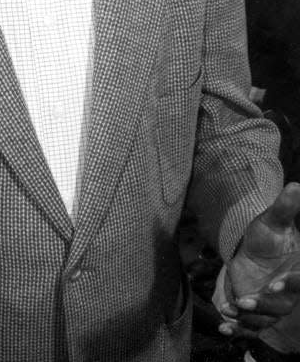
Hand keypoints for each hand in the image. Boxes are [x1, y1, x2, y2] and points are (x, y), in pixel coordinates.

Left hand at [219, 183, 299, 346]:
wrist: (251, 250)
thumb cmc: (266, 236)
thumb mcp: (273, 221)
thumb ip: (285, 208)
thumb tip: (297, 186)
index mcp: (297, 271)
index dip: (290, 284)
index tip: (275, 283)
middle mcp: (287, 292)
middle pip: (281, 305)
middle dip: (264, 305)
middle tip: (245, 301)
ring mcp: (271, 305)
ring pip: (264, 319)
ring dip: (248, 319)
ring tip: (230, 310)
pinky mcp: (255, 312)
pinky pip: (250, 327)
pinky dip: (238, 330)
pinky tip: (223, 328)